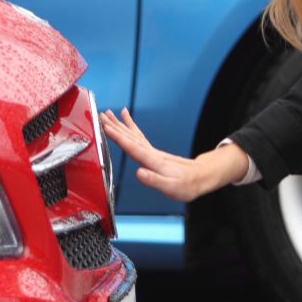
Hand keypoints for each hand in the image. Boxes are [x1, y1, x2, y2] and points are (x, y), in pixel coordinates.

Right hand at [99, 108, 249, 202]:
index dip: (117, 137)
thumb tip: (139, 173)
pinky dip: (130, 128)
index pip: (131, 146)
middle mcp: (150, 153)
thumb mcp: (170, 187)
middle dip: (114, 126)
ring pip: (132, 134)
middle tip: (100, 115)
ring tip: (108, 113)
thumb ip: (153, 180)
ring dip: (119, 124)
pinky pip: (138, 137)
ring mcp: (151, 152)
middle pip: (129, 136)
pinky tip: (127, 122)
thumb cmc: (186, 185)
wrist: (200, 177)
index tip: (105, 127)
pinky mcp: (153, 153)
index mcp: (152, 161)